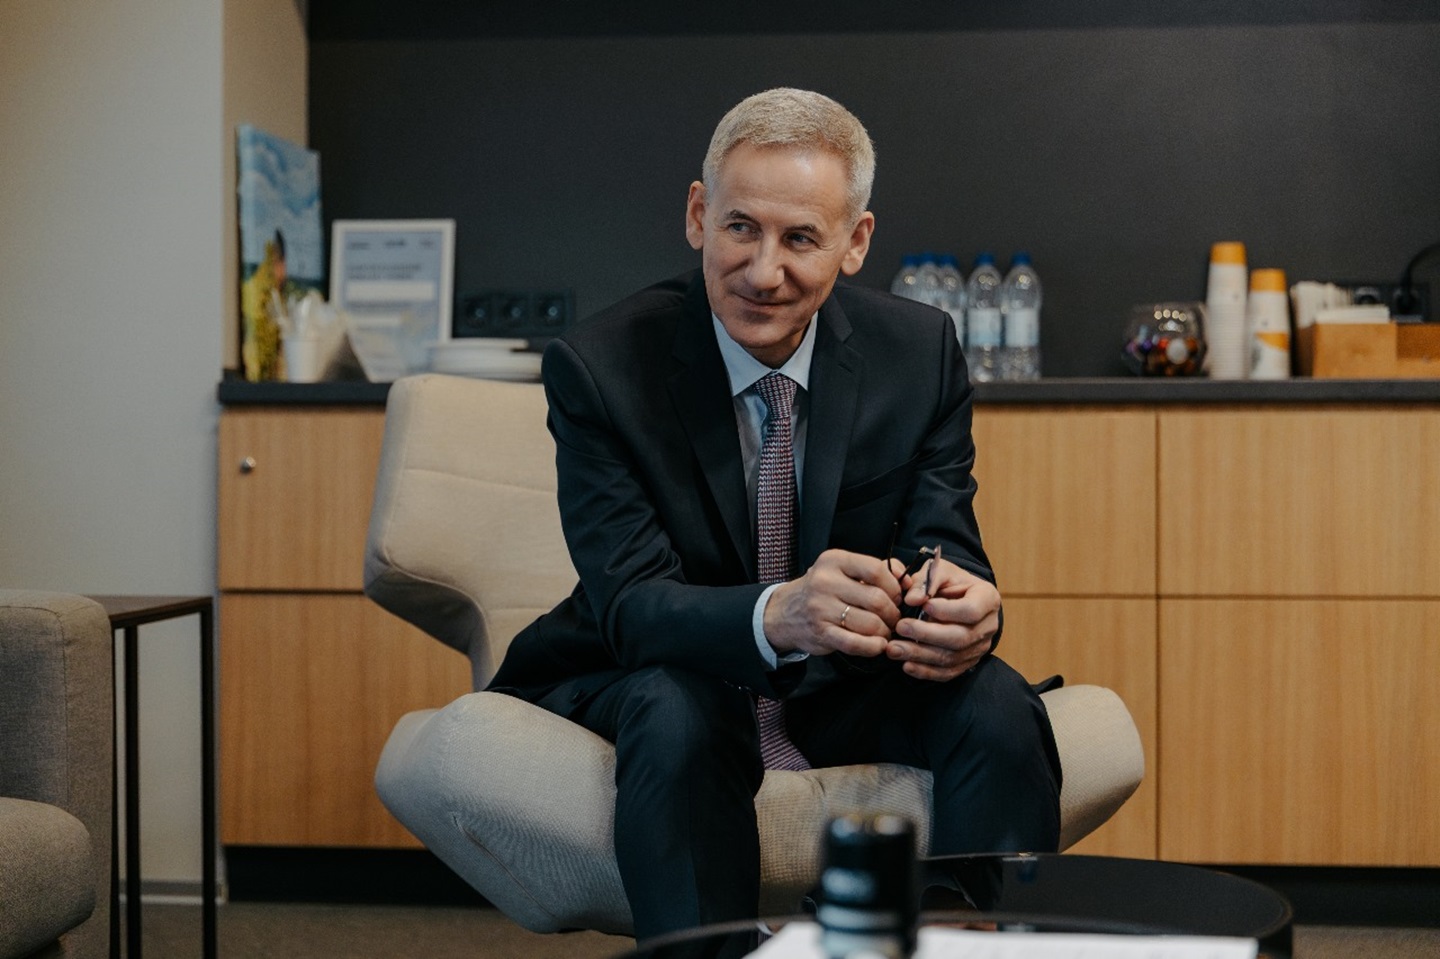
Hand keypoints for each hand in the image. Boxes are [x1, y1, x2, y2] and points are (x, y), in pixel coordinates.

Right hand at [764, 549, 901, 657]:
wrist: (784, 613)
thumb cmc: (822, 590)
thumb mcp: (843, 570)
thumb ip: (877, 570)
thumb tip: (907, 580)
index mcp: (834, 561)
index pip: (876, 569)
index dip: (894, 586)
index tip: (897, 596)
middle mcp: (825, 582)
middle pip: (876, 599)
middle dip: (893, 612)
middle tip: (893, 618)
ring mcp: (821, 608)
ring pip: (869, 623)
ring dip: (884, 631)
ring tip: (884, 631)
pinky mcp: (821, 633)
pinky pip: (855, 643)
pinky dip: (873, 646)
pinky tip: (878, 644)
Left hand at [885, 557, 999, 681]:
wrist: (959, 599)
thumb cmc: (949, 582)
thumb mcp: (940, 571)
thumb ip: (926, 581)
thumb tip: (912, 599)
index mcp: (987, 598)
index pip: (971, 610)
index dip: (947, 611)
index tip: (924, 606)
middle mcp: (988, 626)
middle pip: (960, 637)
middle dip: (927, 635)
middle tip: (900, 627)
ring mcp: (979, 648)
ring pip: (951, 658)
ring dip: (920, 655)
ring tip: (894, 649)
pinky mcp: (967, 663)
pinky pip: (948, 673)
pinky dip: (926, 671)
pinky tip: (906, 665)